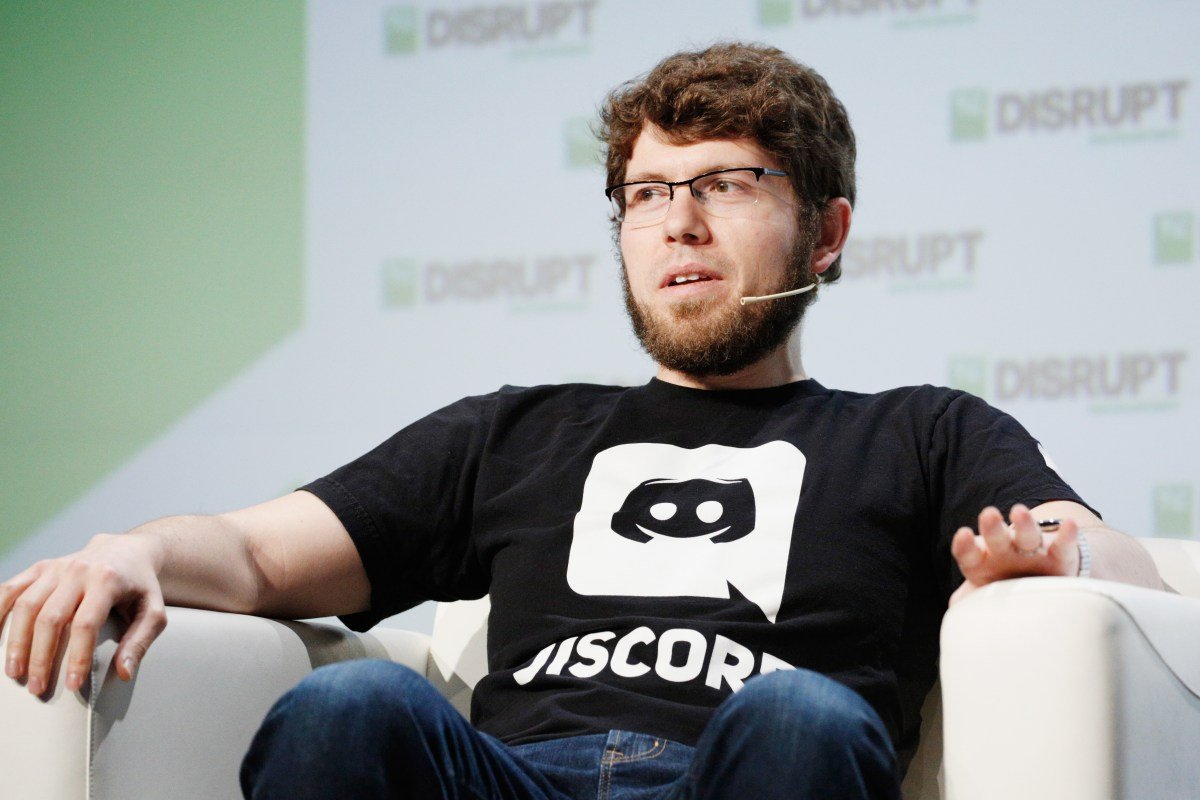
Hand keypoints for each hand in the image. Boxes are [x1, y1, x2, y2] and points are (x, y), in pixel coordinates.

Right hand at [1, 533, 166, 695]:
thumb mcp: (154, 612)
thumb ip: (141, 641)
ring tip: (13, 673)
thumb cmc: (141, 587)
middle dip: (41, 656)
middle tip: (38, 688)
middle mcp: (78, 570)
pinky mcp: (40, 567)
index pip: (86, 624)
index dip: (77, 657)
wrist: (128, 550)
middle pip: (50, 617)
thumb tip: (124, 673)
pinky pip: (10, 589)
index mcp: (108, 580)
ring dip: (16, 642)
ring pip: (26, 605)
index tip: (73, 686)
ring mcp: (55, 567)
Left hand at [949, 504, 1080, 605]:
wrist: (1041, 583)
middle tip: (989, 514)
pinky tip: (1069, 525)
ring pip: (1027, 536)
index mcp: (981, 561)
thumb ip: (967, 601)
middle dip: (992, 527)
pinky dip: (1067, 536)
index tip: (963, 535)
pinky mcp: (1059, 556)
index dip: (965, 545)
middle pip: (996, 537)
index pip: (969, 553)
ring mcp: (1032, 551)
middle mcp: (1005, 551)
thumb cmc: (1002, 590)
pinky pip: (1063, 546)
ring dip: (1024, 523)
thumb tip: (954, 610)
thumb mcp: (982, 596)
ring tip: (1019, 512)